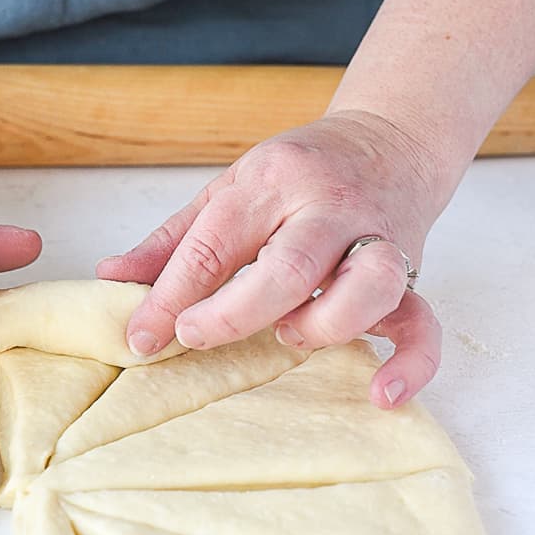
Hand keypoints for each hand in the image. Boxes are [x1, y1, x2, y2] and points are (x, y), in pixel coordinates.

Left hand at [98, 111, 446, 408]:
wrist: (392, 140)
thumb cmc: (297, 174)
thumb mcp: (227, 190)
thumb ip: (172, 240)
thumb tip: (110, 278)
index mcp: (272, 181)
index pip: (214, 244)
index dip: (169, 298)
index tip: (142, 337)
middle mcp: (328, 207)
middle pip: (290, 267)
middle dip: (235, 314)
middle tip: (196, 336)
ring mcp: (378, 240)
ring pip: (366, 288)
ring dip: (320, 327)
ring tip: (287, 338)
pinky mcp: (414, 272)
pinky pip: (424, 322)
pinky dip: (409, 363)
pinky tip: (380, 394)